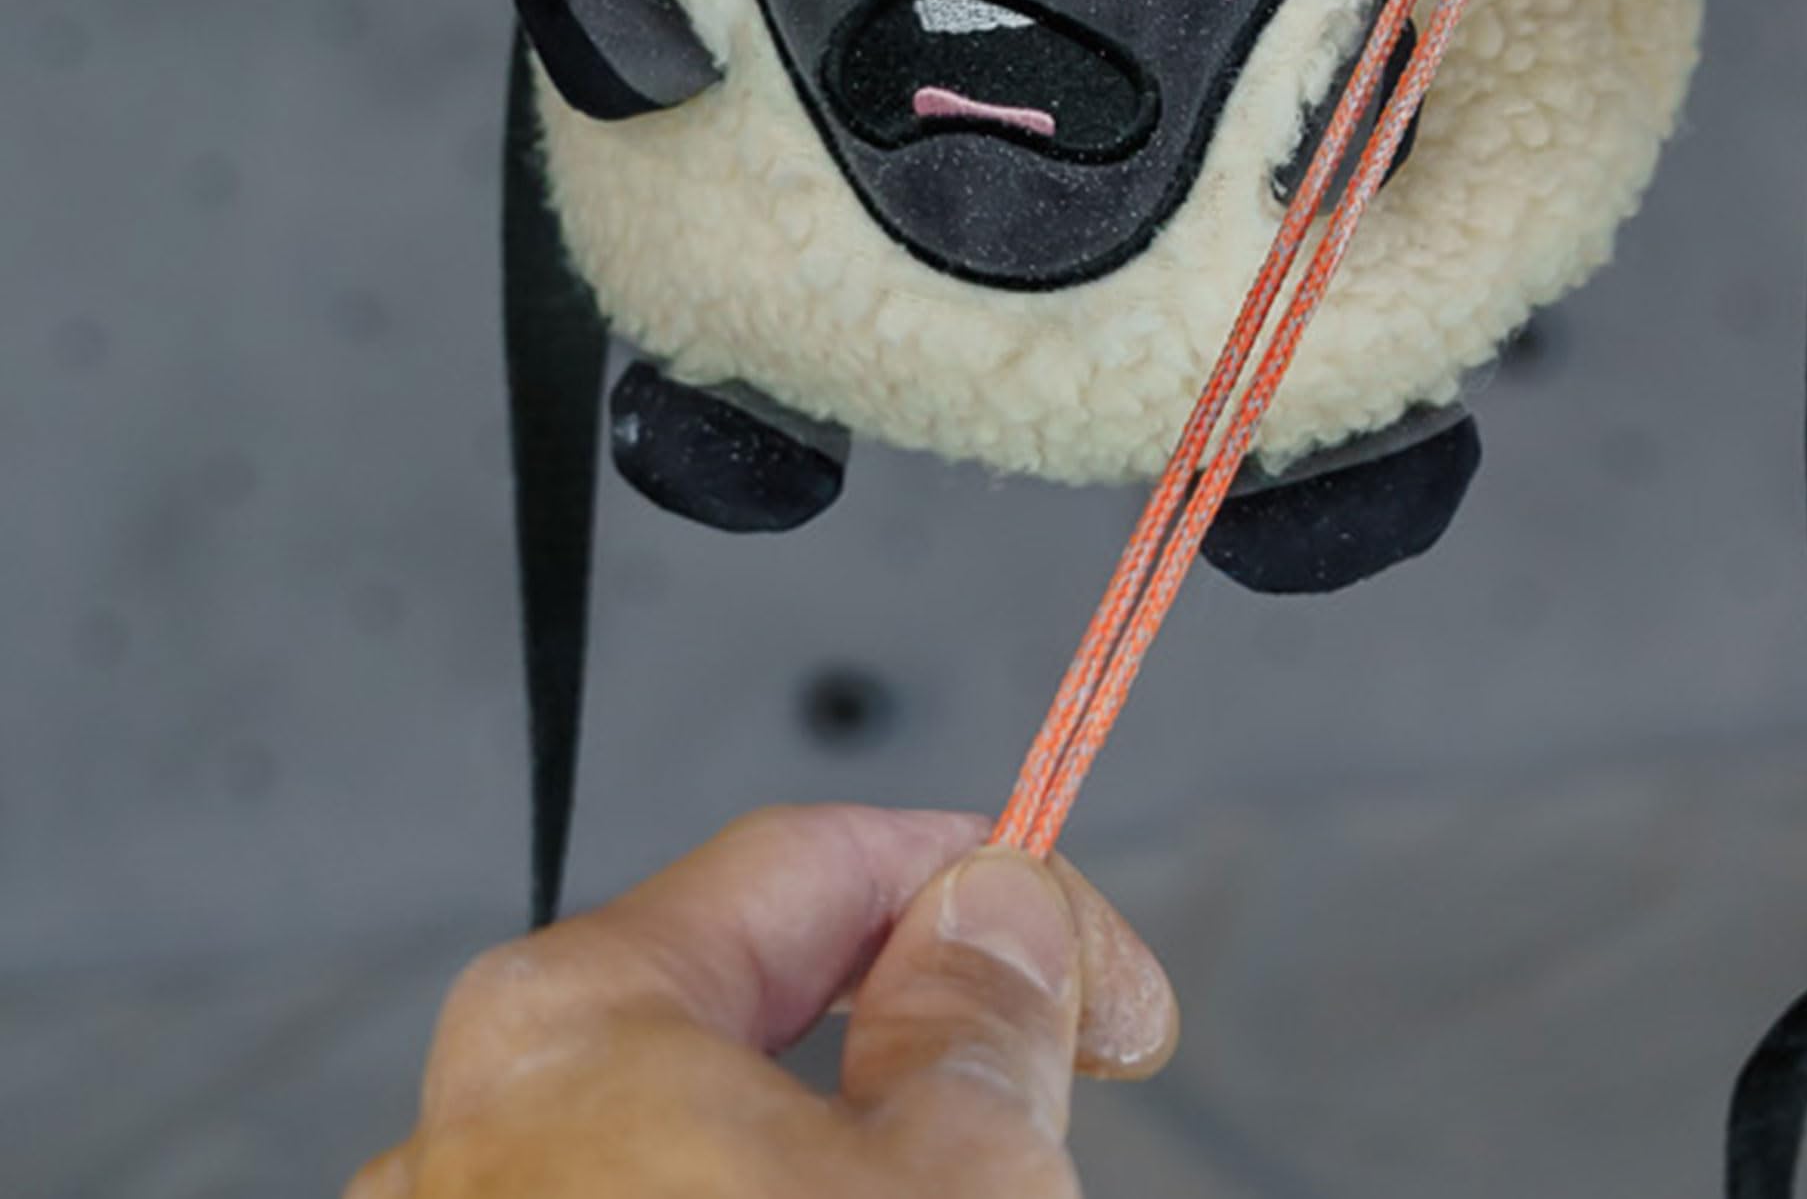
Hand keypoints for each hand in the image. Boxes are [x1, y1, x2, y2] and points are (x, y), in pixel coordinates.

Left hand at [347, 806, 1176, 1196]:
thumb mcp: (952, 1178)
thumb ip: (982, 1008)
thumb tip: (995, 906)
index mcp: (574, 1018)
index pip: (825, 857)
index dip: (1001, 885)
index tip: (1112, 982)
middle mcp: (478, 1123)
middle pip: (762, 996)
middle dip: (923, 1031)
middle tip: (1048, 1106)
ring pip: (710, 1134)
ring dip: (853, 1146)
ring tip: (964, 1192)